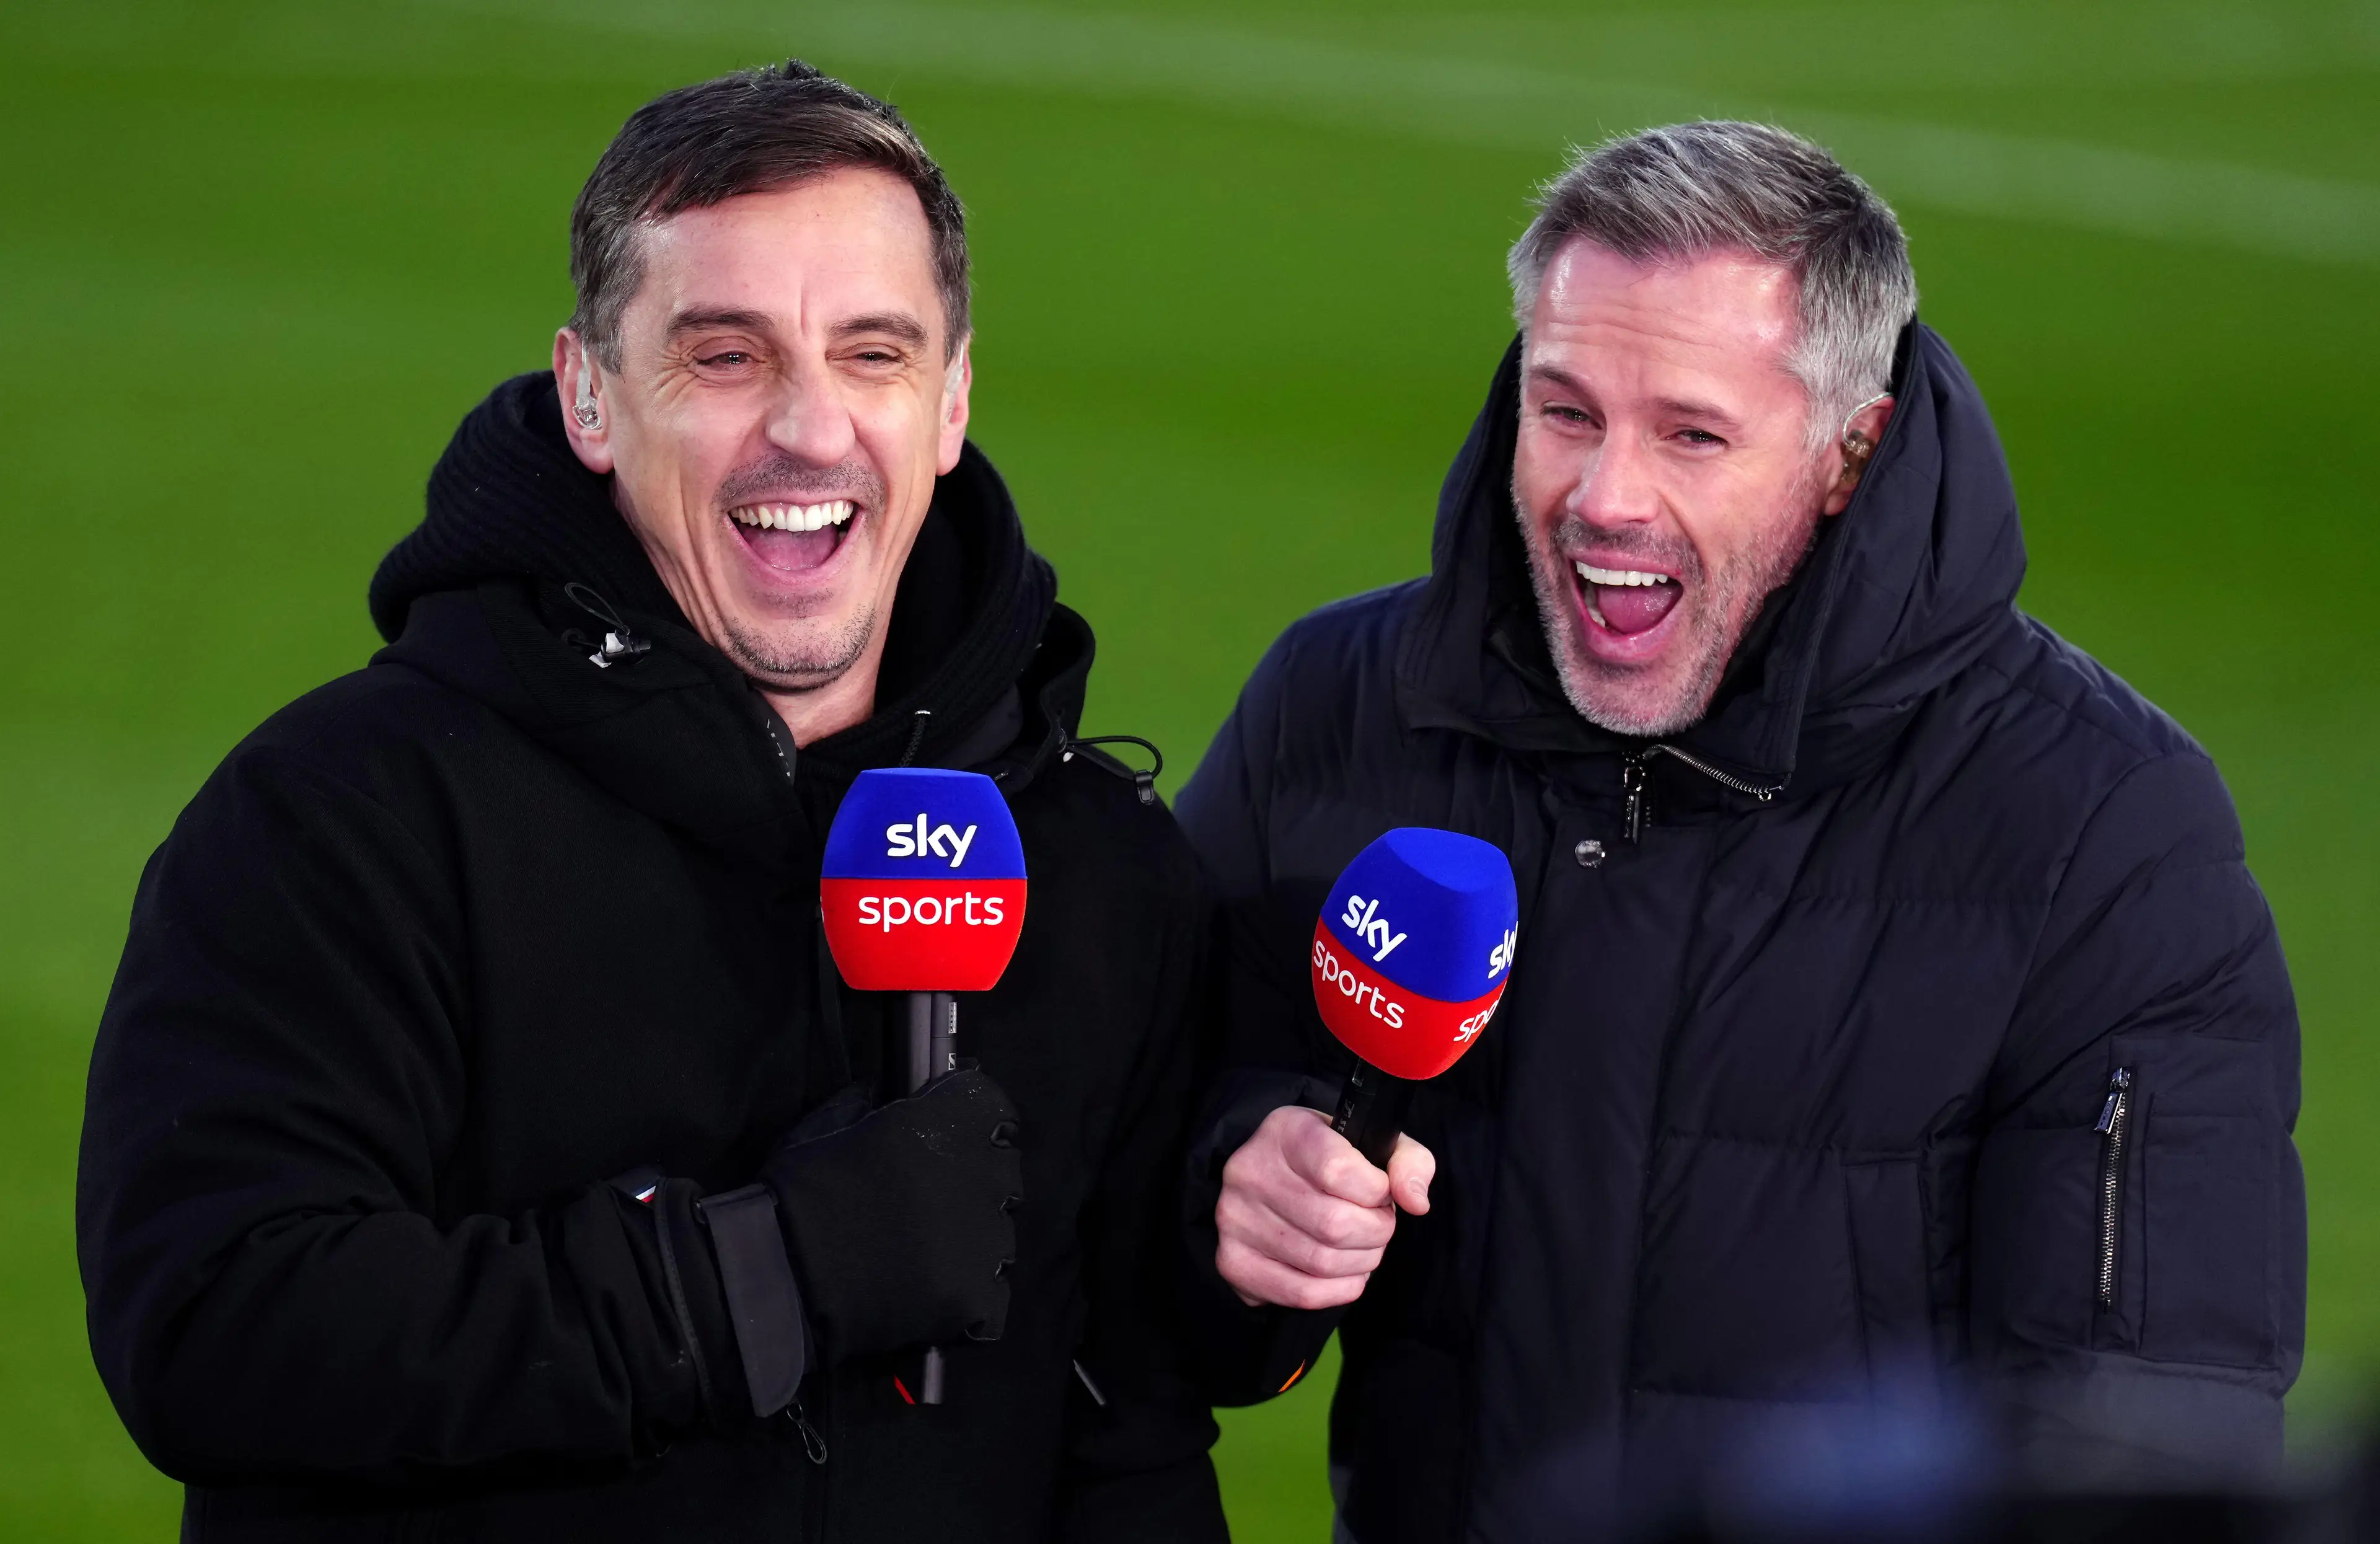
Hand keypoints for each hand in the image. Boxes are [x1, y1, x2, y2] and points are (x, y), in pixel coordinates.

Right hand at [760, 1070, 1021, 1362]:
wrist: (781, 1276)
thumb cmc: (801, 1193)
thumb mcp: (832, 1127)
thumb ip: (872, 1109)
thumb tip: (882, 1095)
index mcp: (946, 1124)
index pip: (995, 1111)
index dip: (975, 1128)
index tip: (955, 1142)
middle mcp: (978, 1176)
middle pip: (1003, 1176)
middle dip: (973, 1189)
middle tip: (931, 1211)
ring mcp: (983, 1241)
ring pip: (1000, 1239)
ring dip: (972, 1246)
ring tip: (925, 1262)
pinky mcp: (976, 1296)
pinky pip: (992, 1298)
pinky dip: (968, 1301)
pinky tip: (929, 1300)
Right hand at [1214, 1105, 1433, 1310]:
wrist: (1275, 1179)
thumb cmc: (1332, 1161)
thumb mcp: (1373, 1144)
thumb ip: (1408, 1162)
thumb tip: (1415, 1202)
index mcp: (1286, 1130)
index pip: (1339, 1170)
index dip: (1376, 1192)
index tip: (1380, 1193)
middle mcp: (1249, 1171)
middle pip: (1334, 1224)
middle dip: (1376, 1233)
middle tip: (1378, 1226)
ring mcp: (1235, 1219)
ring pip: (1322, 1263)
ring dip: (1361, 1263)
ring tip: (1363, 1248)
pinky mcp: (1234, 1262)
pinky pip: (1301, 1294)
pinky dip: (1338, 1291)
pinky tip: (1345, 1273)